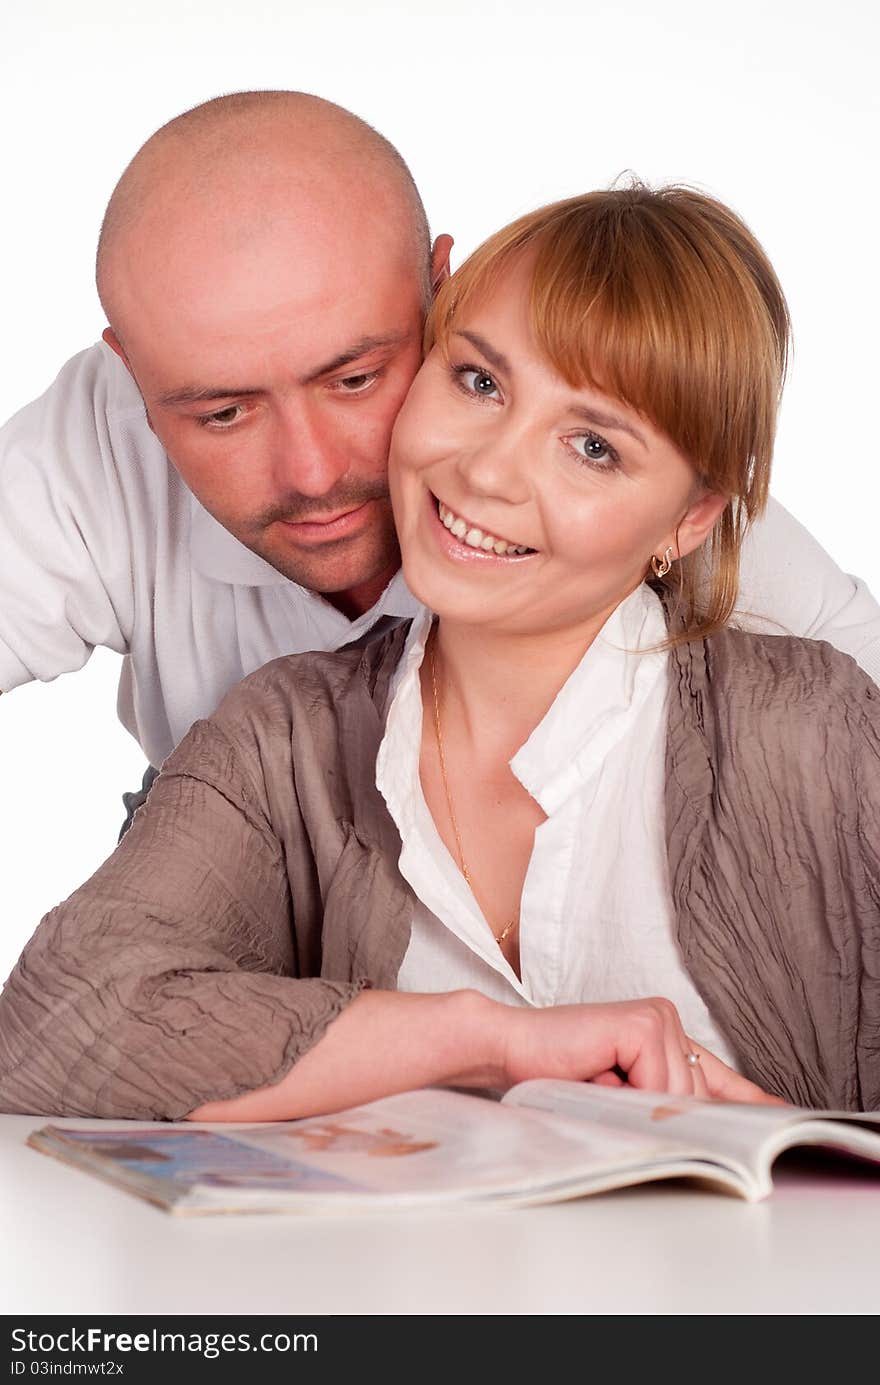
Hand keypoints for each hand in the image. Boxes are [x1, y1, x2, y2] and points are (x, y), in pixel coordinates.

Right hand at [500, 996, 778, 1102]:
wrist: (507, 1050)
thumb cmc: (554, 1077)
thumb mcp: (618, 1098)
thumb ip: (660, 1107)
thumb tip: (709, 1134)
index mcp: (663, 1035)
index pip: (717, 1077)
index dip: (749, 1102)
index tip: (783, 1118)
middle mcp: (667, 1020)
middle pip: (694, 1100)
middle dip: (662, 1118)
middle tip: (606, 1096)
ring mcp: (656, 1018)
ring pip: (677, 1099)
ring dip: (634, 1108)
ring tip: (592, 1084)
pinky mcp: (641, 1023)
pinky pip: (656, 1084)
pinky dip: (625, 1094)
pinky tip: (594, 1075)